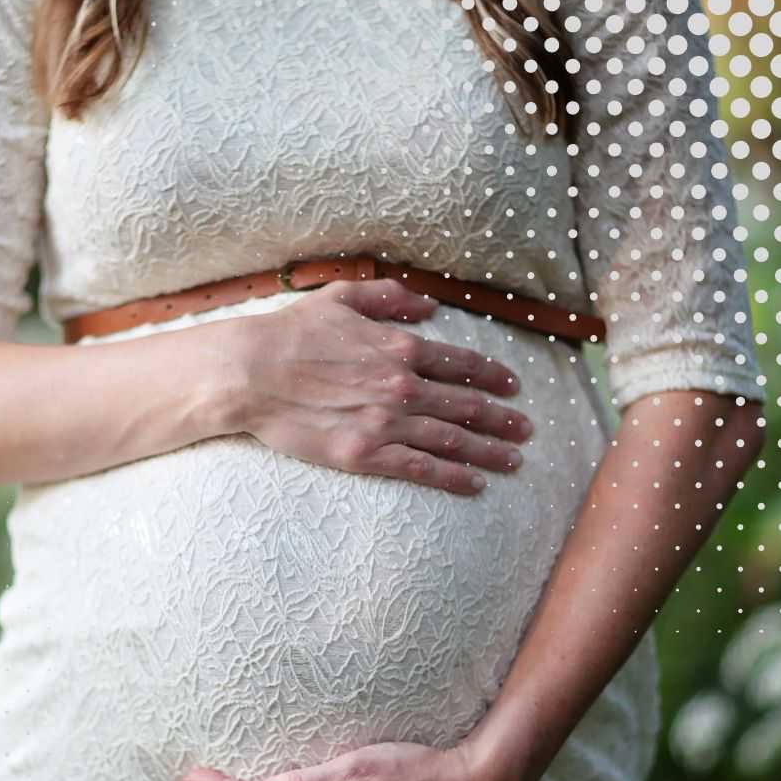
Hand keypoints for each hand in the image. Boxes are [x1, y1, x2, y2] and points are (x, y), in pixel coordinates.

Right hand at [231, 277, 533, 495]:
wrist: (252, 373)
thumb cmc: (291, 333)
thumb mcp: (341, 297)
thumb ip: (390, 297)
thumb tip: (429, 305)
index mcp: (400, 348)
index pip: (461, 364)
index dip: (493, 376)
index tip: (513, 386)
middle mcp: (403, 386)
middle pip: (467, 405)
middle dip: (502, 418)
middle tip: (527, 429)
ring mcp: (387, 423)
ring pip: (452, 440)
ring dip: (489, 451)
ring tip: (514, 460)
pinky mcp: (366, 455)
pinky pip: (421, 468)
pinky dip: (453, 476)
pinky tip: (475, 484)